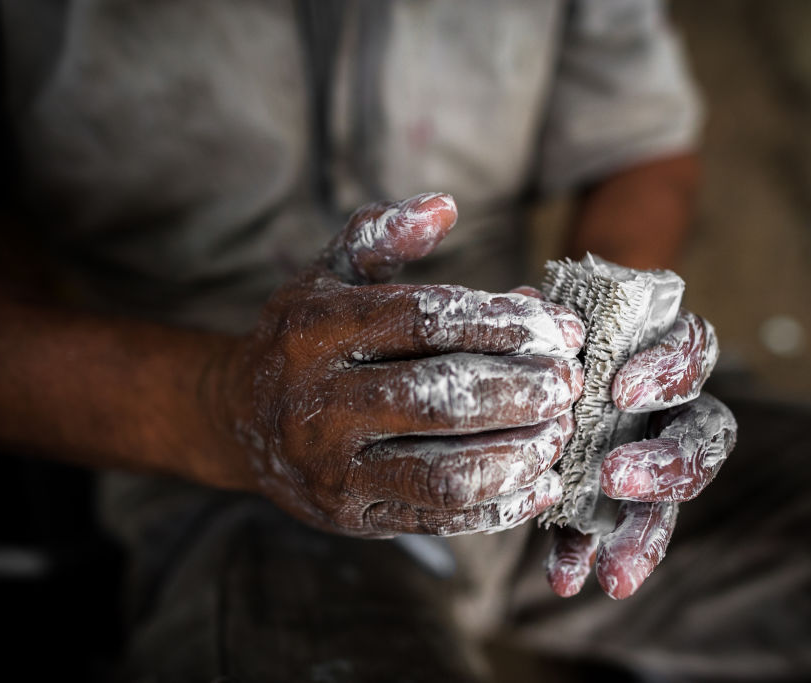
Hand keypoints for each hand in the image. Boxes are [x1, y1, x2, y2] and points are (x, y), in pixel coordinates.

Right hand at [223, 193, 585, 537]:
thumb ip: (381, 234)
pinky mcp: (352, 515)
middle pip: (440, 398)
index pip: (426, 320)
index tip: (562, 327)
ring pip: (446, 472)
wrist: (239, 420)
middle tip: (571, 382)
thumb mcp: (327, 273)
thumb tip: (445, 206)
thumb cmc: (303, 337)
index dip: (504, 323)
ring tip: (560, 431)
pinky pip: (440, 519)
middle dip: (521, 390)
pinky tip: (541, 481)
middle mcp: (320, 401)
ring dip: (520, 454)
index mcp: (318, 328)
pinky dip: (502, 506)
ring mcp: (334, 468)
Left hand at [545, 310, 737, 598]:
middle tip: (617, 479)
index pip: (693, 351)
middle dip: (667, 465)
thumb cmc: (553, 335)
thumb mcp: (549, 321)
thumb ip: (544, 319)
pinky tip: (563, 579)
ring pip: (674, 500)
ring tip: (615, 573)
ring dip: (644, 534)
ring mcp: (650, 459)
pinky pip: (611, 531)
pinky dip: (585, 554)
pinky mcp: (616, 499)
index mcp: (663, 354)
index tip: (620, 389)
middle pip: (702, 437)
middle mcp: (672, 410)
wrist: (537, 367)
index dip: (666, 369)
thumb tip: (528, 302)